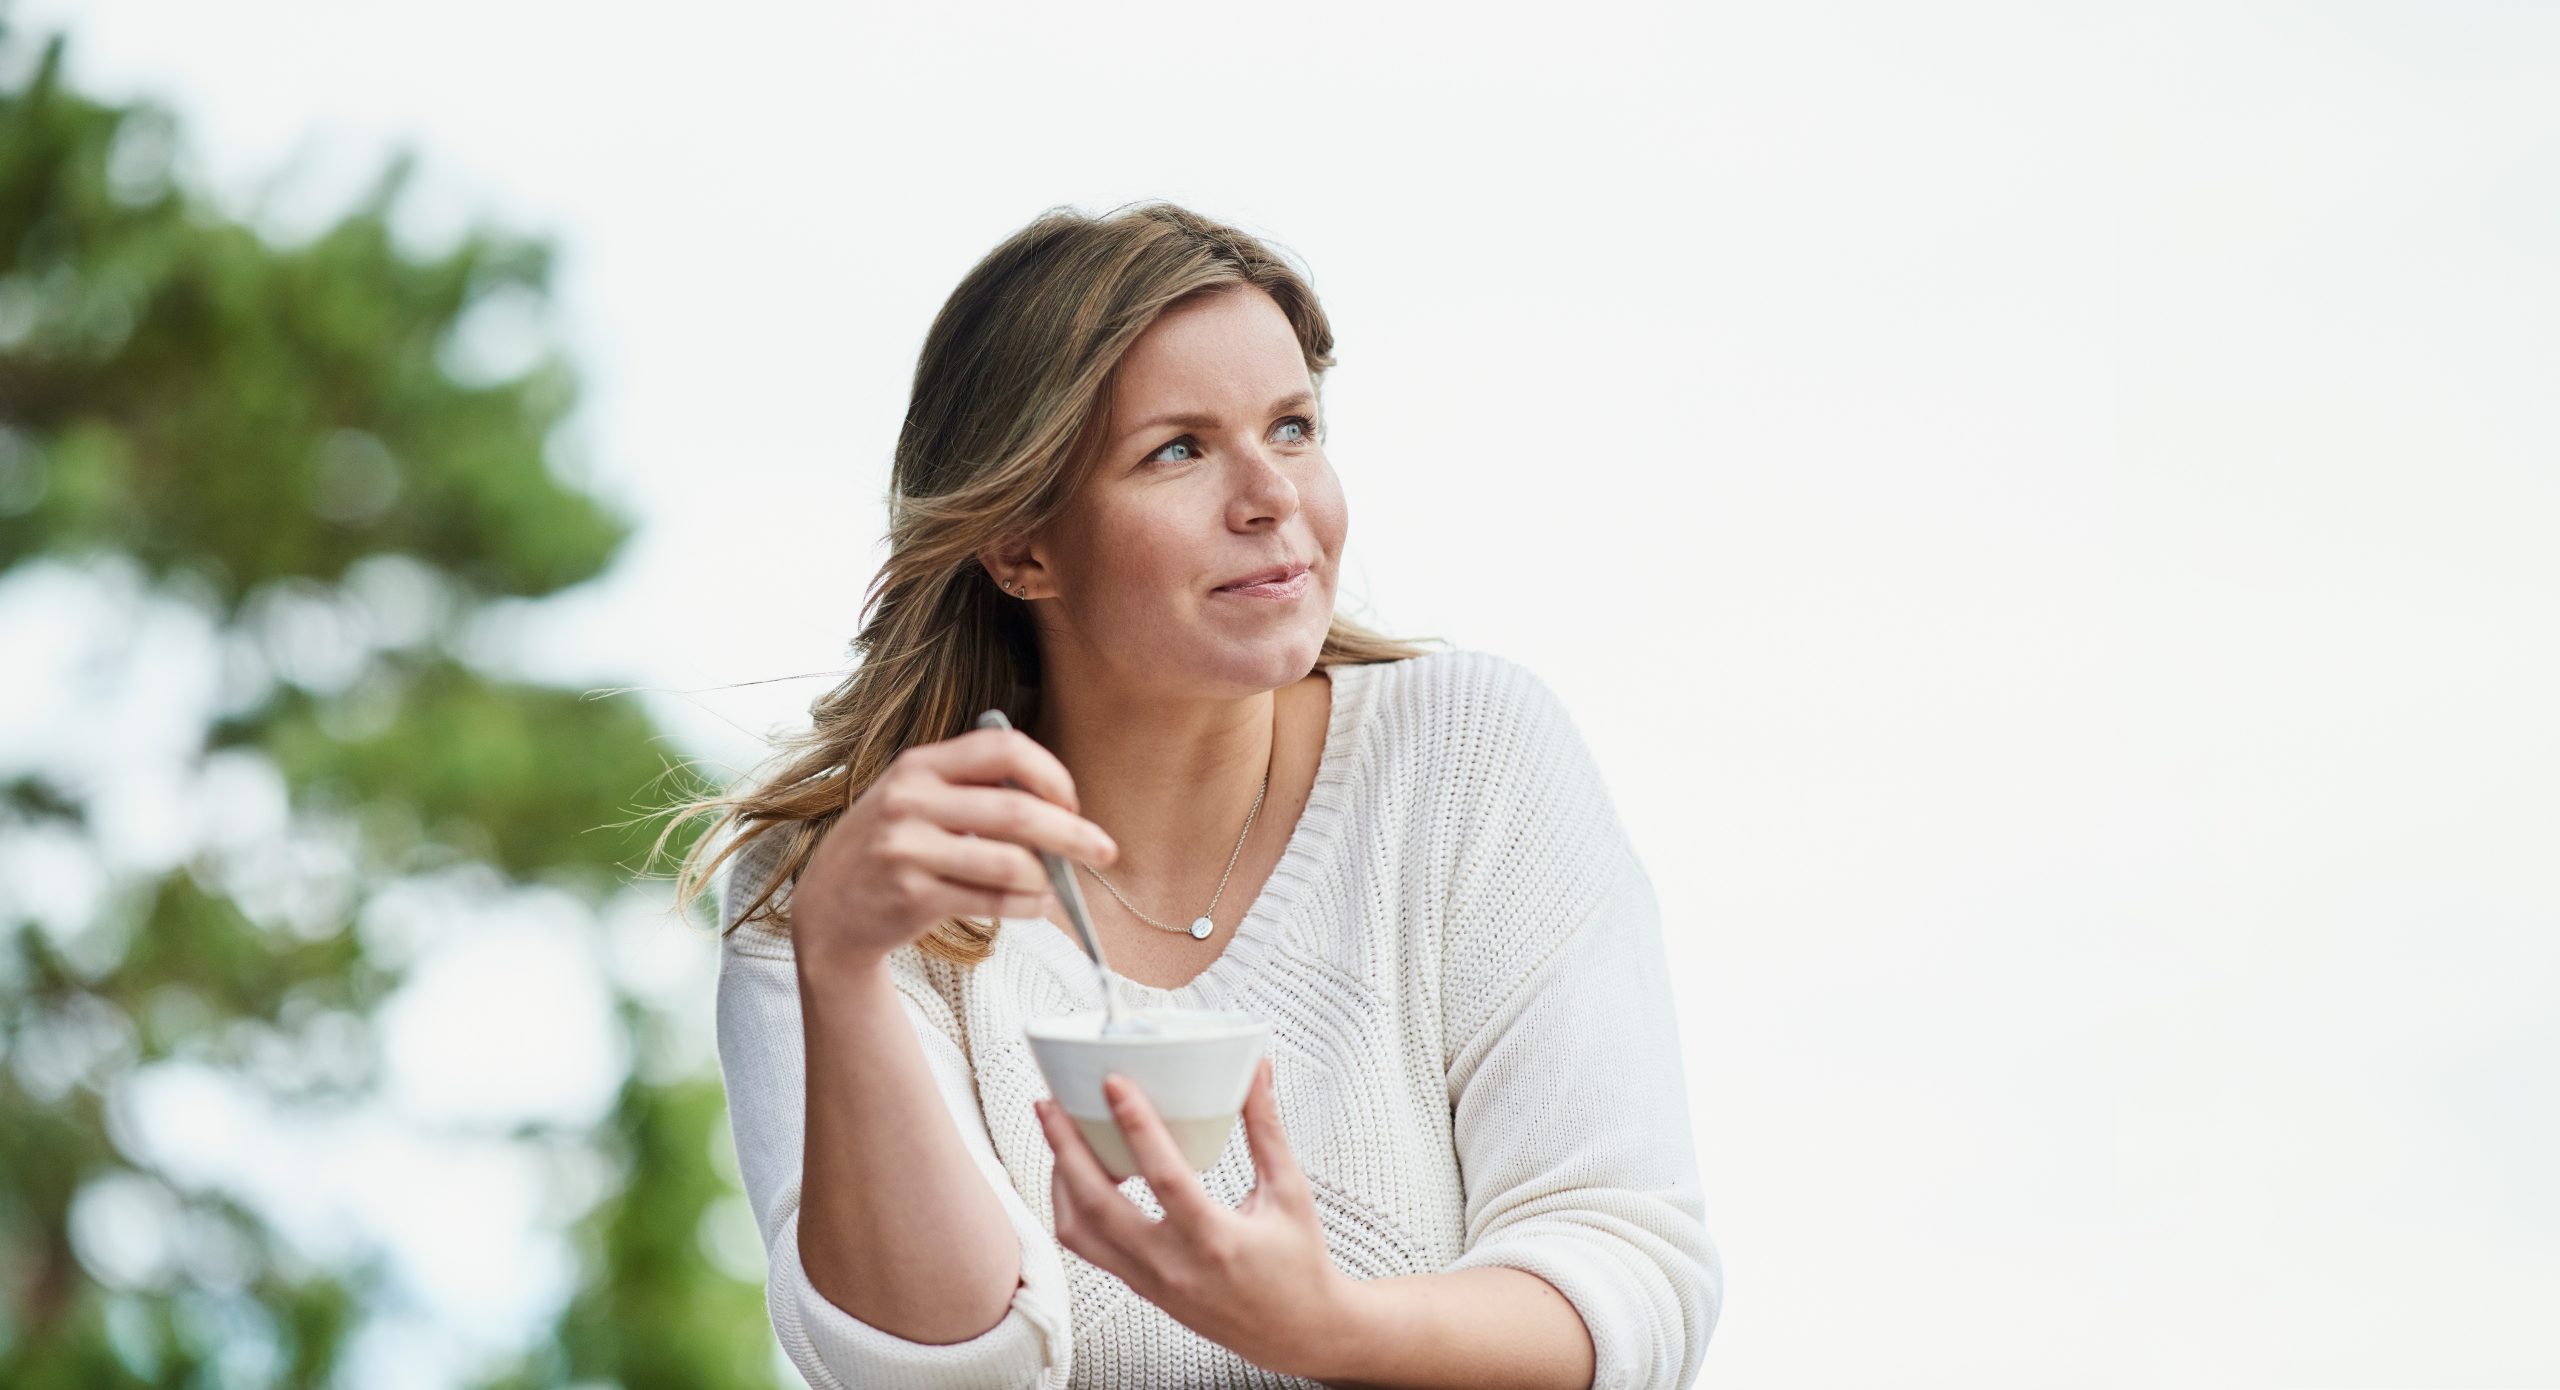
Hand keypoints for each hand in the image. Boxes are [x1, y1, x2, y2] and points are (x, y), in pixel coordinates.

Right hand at [790, 726, 1119, 970]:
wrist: (826, 910)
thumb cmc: (890, 848)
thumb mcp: (914, 799)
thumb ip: (974, 790)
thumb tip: (1061, 806)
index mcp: (919, 765)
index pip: (1002, 747)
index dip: (1050, 773)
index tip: (1071, 801)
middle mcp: (908, 801)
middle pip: (1016, 811)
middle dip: (1072, 833)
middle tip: (1104, 850)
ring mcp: (906, 850)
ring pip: (1009, 862)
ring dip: (1048, 878)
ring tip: (1059, 887)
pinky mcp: (910, 896)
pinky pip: (991, 900)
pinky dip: (1028, 906)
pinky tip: (1038, 906)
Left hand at [1035, 1055, 1353, 1378]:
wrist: (1295, 1331)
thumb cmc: (1297, 1267)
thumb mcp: (1289, 1192)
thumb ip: (1265, 1128)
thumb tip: (1255, 1072)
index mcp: (1216, 1240)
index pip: (1164, 1178)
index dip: (1136, 1126)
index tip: (1115, 1085)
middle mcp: (1173, 1266)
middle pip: (1097, 1205)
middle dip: (1065, 1148)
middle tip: (1051, 1105)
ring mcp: (1150, 1281)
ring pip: (1080, 1231)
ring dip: (1061, 1179)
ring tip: (1059, 1135)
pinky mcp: (1140, 1287)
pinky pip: (1089, 1247)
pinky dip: (1073, 1207)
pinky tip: (1079, 1177)